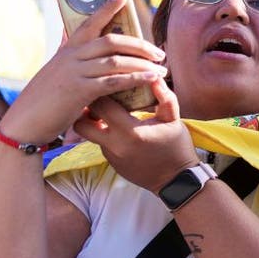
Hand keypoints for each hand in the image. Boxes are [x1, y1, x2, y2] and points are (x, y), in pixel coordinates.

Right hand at [0, 0, 166, 143]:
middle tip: (160, 53)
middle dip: (139, 45)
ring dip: (143, 64)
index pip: (89, 23)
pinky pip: (113, 81)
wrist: (26, 120)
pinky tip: (151, 79)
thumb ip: (72, 59)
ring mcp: (75, 72)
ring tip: (162, 69)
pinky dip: (135, 78)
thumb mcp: (58, 72)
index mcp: (67, 50)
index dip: (107, 8)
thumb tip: (80, 44)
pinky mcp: (79, 91)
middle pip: (111, 41)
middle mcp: (71, 57)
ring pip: (116, 61)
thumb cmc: (46, 99)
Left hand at [73, 76, 197, 192]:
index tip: (108, 85)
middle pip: (81, 122)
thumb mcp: (174, 120)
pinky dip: (105, 134)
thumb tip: (154, 76)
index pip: (101, 104)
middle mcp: (115, 145)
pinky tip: (119, 130)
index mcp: (130, 131)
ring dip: (93, 122)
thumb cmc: (177, 148)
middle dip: (87, 108)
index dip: (100, 92)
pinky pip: (99, 144)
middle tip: (99, 99)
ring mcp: (110, 156)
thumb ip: (164, 97)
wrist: (176, 181)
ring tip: (106, 115)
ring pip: (87, 134)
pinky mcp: (110, 163)